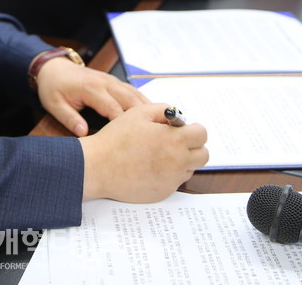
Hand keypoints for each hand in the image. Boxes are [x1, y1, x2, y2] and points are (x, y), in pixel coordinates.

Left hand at [36, 58, 147, 136]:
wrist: (54, 68)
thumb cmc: (54, 87)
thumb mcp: (54, 105)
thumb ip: (69, 119)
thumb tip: (83, 133)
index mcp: (91, 89)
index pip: (114, 109)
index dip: (125, 125)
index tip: (135, 141)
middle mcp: (106, 83)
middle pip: (131, 101)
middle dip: (145, 117)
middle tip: (157, 135)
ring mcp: (112, 81)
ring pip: (136, 95)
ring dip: (149, 109)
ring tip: (163, 126)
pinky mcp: (114, 82)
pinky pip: (133, 92)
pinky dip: (144, 103)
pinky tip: (153, 115)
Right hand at [79, 103, 207, 202]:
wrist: (98, 167)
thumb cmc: (116, 139)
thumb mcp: (139, 113)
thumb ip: (163, 110)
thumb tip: (176, 117)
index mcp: (174, 140)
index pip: (202, 134)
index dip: (194, 129)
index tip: (184, 130)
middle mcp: (177, 161)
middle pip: (203, 155)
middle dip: (193, 146)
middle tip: (176, 143)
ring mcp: (171, 179)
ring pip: (189, 169)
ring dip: (181, 161)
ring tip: (159, 155)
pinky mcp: (163, 192)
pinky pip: (174, 181)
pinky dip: (168, 174)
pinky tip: (150, 167)